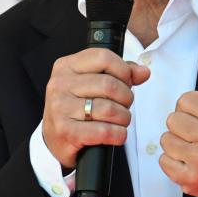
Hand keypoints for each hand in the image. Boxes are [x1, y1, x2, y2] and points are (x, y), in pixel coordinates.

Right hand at [43, 49, 150, 169]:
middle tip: (125, 105)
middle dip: (126, 98)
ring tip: (121, 120)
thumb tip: (143, 72)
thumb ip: (120, 74)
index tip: (127, 82)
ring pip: (109, 109)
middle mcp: (60, 84)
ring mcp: (60, 108)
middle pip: (109, 84)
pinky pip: (103, 131)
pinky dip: (118, 134)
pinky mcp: (65, 131)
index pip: (103, 57)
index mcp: (66, 66)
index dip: (123, 70)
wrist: (54, 139)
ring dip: (124, 118)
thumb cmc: (77, 108)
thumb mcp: (93, 83)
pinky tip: (116, 134)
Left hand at [159, 91, 197, 196]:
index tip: (196, 117)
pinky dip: (172, 161)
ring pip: (166, 139)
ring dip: (176, 143)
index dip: (188, 108)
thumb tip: (182, 104)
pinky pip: (163, 160)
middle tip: (194, 135)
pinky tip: (187, 162)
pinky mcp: (190, 179)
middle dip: (181, 125)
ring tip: (192, 149)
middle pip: (172, 119)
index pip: (185, 100)